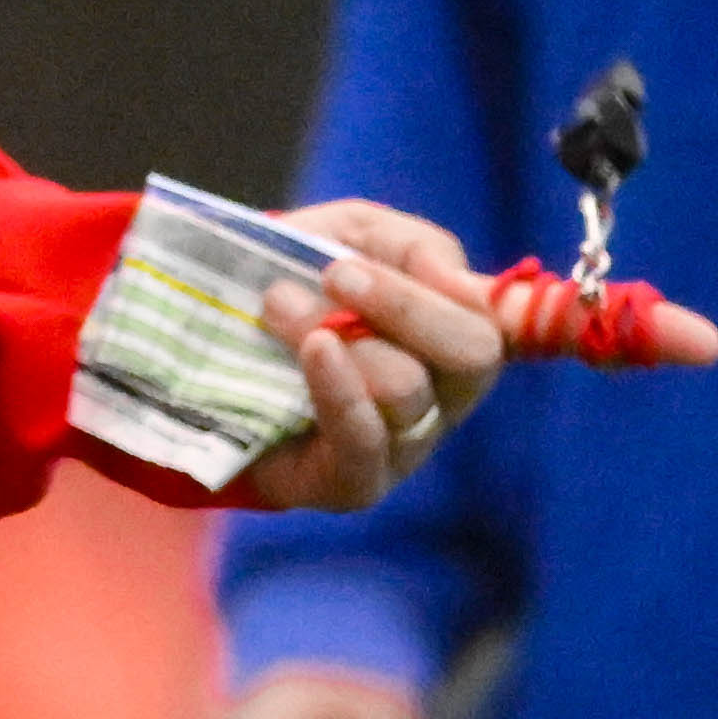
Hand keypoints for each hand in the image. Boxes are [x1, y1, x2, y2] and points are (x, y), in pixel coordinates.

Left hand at [225, 202, 507, 511]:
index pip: (508, 319)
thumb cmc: (296, 285)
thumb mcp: (347, 237)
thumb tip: (447, 273)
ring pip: (406, 386)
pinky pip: (367, 441)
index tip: (418, 262)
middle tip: (336, 275)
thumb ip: (406, 242)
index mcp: (457, 333)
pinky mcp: (357, 482)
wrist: (209, 344)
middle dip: (403, 304)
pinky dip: (340, 389)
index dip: (484, 294)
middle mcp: (448, 394)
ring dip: (335, 333)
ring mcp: (407, 444)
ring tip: (276, 305)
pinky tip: (314, 352)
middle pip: (471, 353)